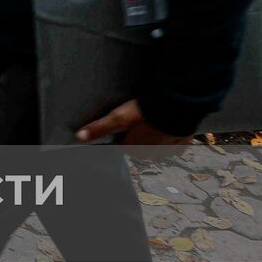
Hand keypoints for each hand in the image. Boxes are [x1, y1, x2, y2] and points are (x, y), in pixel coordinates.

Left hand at [75, 99, 191, 149]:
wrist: (176, 107)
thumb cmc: (144, 113)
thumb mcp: (118, 118)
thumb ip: (99, 128)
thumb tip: (79, 137)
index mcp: (134, 149)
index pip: (122, 146)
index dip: (121, 136)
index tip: (123, 126)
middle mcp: (151, 153)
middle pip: (140, 148)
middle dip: (138, 139)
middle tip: (138, 122)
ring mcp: (168, 149)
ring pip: (158, 149)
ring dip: (155, 140)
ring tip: (153, 124)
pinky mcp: (183, 142)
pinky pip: (176, 146)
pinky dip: (173, 140)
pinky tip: (170, 129)